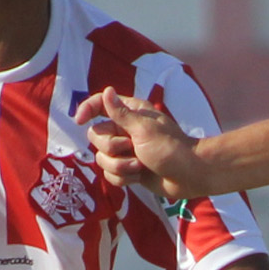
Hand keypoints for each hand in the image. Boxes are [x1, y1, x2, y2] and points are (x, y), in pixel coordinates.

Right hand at [75, 87, 207, 199]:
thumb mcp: (143, 129)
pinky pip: (110, 175)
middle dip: (112, 148)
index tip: (79, 120)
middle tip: (132, 149)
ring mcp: (126, 151)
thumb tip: (107, 91)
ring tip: (139, 166)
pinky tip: (139, 177)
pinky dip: (123, 178)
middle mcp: (125, 130)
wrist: (189, 176)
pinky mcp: (128, 170)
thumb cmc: (170, 148)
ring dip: (120, 166)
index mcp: (130, 113)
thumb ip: (120, 113)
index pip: (100, 104)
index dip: (87, 109)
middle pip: (96, 136)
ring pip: (102, 158)